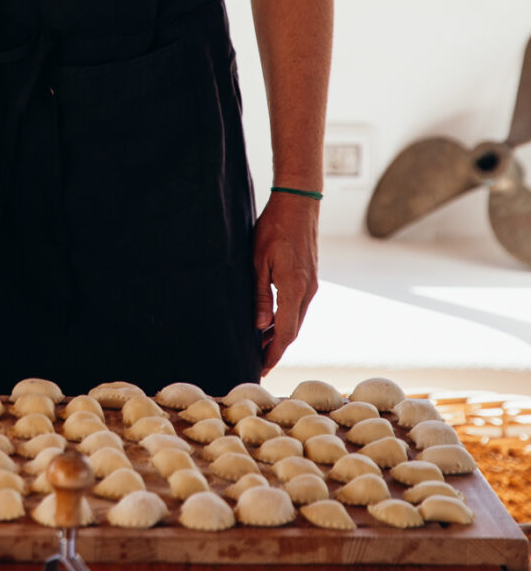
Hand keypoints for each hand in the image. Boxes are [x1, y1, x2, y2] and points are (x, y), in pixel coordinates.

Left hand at [253, 192, 318, 372]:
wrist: (299, 203)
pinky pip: (298, 305)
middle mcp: (307, 290)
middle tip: (259, 363)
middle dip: (276, 348)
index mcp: (294, 288)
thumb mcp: (258, 261)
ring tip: (261, 346)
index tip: (262, 367)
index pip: (286, 332)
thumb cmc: (274, 228)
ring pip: (296, 318)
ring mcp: (311, 284)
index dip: (274, 352)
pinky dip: (286, 318)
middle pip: (293, 329)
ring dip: (281, 333)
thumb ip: (260, 295)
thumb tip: (260, 326)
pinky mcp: (310, 277)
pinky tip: (271, 320)